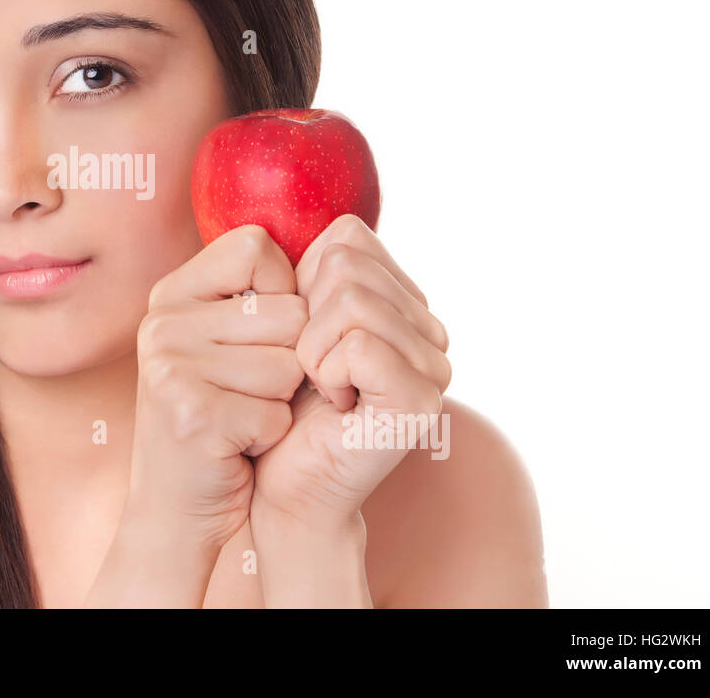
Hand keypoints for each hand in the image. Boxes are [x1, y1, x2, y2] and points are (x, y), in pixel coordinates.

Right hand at [124, 224, 307, 552]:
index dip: (284, 289)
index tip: (263, 333)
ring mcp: (171, 367)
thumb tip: (333, 243)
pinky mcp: (191, 415)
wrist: (175, 506)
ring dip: (281, 401)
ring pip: (289, 364)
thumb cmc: (218, 416)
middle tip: (247, 391)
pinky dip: (269, 434)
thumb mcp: (222, 342)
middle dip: (290, 359)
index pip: (256, 245)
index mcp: (171, 294)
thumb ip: (256, 296)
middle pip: (288, 312)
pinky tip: (237, 445)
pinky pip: (276, 411)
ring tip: (241, 417)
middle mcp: (162, 322)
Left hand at [251, 214, 451, 530]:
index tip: (301, 335)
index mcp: (401, 304)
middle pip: (347, 263)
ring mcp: (432, 365)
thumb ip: (307, 272)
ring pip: (352, 298)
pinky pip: (359, 342)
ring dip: (311, 346)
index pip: (348, 237)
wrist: (278, 483)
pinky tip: (333, 403)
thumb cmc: (277, 404)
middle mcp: (428, 329)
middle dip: (305, 314)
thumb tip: (295, 226)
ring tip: (319, 386)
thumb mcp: (288, 324)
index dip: (304, 281)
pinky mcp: (420, 399)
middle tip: (309, 368)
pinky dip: (325, 369)